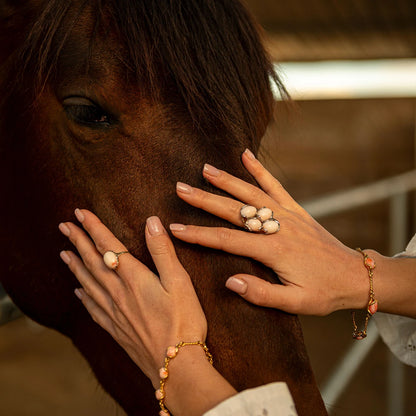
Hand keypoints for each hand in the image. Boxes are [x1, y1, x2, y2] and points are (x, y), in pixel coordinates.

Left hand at [58, 210, 206, 387]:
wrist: (175, 364)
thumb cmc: (182, 321)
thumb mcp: (179, 281)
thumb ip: (163, 250)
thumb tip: (152, 222)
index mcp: (134, 278)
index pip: (108, 246)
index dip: (94, 228)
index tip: (80, 213)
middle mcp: (118, 293)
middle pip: (93, 262)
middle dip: (78, 241)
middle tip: (64, 227)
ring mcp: (114, 312)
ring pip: (88, 283)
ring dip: (75, 265)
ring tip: (64, 253)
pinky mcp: (116, 329)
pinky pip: (92, 309)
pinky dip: (83, 296)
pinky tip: (78, 291)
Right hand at [170, 149, 368, 315]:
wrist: (354, 275)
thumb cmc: (325, 292)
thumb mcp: (296, 303)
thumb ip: (262, 294)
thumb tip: (229, 281)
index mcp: (273, 251)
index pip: (227, 240)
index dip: (198, 235)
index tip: (175, 229)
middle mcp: (277, 227)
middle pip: (233, 210)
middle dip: (204, 200)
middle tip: (180, 188)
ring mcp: (286, 215)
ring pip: (251, 193)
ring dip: (227, 180)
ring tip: (205, 169)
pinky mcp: (295, 210)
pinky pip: (275, 185)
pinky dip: (260, 169)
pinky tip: (246, 155)